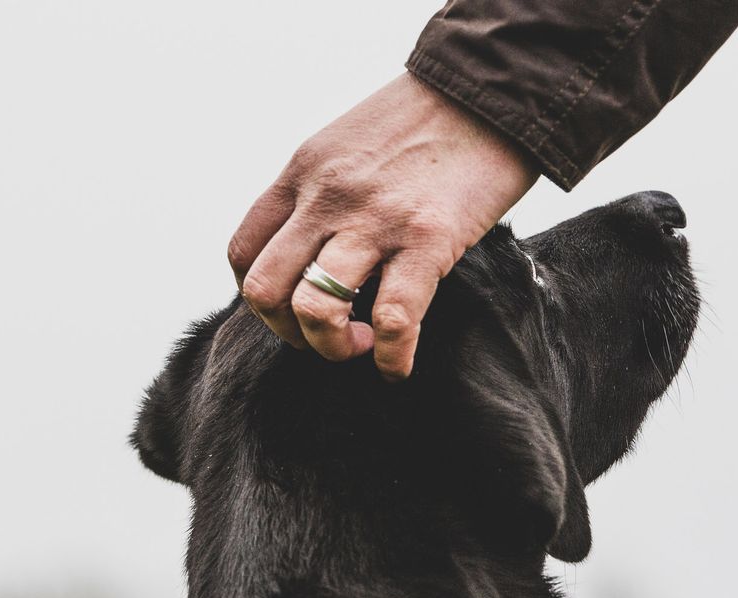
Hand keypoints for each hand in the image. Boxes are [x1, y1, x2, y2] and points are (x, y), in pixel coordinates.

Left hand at [228, 72, 538, 380]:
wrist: (493, 90)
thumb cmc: (426, 122)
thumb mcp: (347, 143)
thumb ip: (321, 192)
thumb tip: (314, 251)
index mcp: (302, 172)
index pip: (244, 252)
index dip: (260, 298)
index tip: (292, 309)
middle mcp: (326, 197)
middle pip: (264, 290)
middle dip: (287, 332)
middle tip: (322, 336)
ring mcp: (374, 219)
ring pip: (314, 310)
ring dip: (331, 347)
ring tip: (358, 347)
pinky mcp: (428, 238)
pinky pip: (392, 321)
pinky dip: (390, 359)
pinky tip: (396, 368)